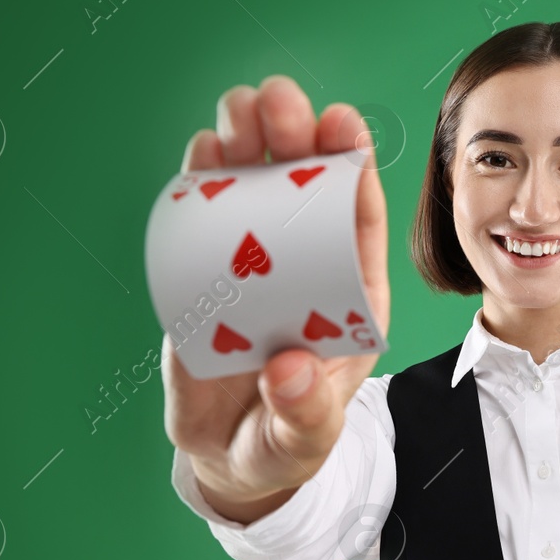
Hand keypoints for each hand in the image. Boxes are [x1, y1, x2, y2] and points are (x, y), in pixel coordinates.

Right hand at [161, 75, 390, 521]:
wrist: (231, 459)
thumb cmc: (286, 443)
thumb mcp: (304, 439)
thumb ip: (304, 412)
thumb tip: (291, 373)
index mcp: (347, 298)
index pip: (357, 223)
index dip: (351, 170)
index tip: (342, 124)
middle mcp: (303, 269)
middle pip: (304, 191)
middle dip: (295, 138)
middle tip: (280, 99)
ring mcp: (253, 267)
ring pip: (255, 192)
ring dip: (248, 144)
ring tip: (239, 106)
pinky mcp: (204, 275)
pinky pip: (205, 221)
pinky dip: (202, 183)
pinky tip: (201, 151)